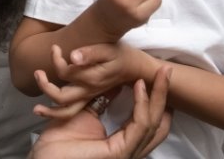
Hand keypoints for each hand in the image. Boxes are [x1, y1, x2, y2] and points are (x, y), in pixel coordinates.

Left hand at [28, 66, 173, 158]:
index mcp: (121, 143)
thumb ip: (101, 103)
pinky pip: (139, 126)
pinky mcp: (119, 153)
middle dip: (163, 96)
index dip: (155, 101)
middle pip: (158, 124)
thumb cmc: (57, 144)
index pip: (148, 123)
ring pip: (153, 124)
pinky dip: (142, 105)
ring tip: (159, 74)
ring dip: (158, 96)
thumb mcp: (84, 115)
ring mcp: (126, 154)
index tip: (156, 78)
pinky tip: (139, 87)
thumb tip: (115, 85)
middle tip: (166, 72)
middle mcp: (128, 150)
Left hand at [33, 43, 148, 115]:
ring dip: (49, 111)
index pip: (65, 72)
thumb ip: (90, 53)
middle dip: (45, 87)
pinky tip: (47, 109)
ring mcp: (89, 96)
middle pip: (61, 96)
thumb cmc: (122, 55)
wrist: (137, 68)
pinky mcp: (90, 98)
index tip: (55, 47)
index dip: (56, 59)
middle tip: (38, 73)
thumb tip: (71, 56)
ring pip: (66, 111)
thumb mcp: (109, 49)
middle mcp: (88, 90)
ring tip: (36, 108)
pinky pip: (73, 111)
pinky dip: (58, 113)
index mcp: (91, 77)